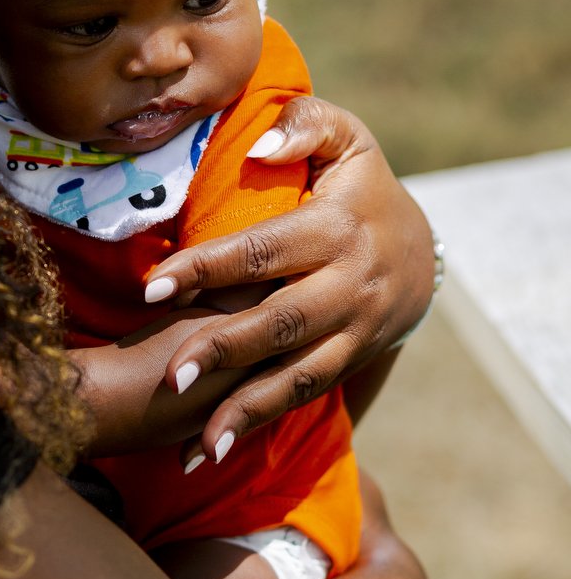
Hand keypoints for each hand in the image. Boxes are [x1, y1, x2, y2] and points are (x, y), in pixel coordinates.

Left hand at [144, 97, 435, 461]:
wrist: (425, 249)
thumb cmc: (361, 183)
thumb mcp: (347, 137)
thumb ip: (303, 126)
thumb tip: (262, 149)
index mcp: (335, 228)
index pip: (262, 250)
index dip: (207, 268)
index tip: (152, 286)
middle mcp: (348, 286)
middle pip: (280, 323)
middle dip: (225, 351)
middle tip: (170, 376)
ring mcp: (352, 332)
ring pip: (296, 377)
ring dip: (244, 412)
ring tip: (194, 443)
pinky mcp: (348, 362)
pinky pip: (301, 397)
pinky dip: (256, 427)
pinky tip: (208, 452)